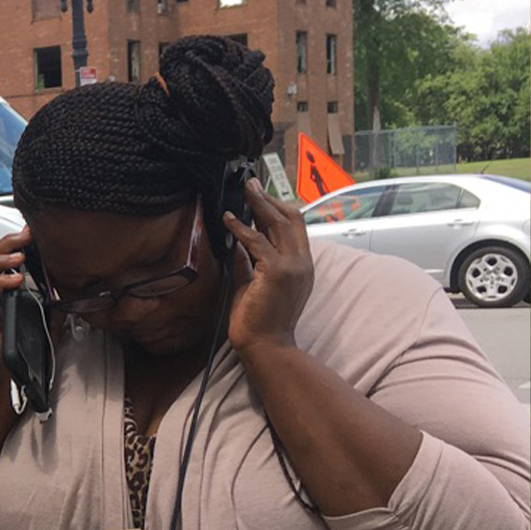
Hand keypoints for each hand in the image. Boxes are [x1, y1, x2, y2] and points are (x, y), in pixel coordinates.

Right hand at [0, 228, 35, 420]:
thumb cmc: (26, 358)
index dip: (11, 245)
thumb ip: (52, 306)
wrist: (14, 386)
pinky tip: (17, 280)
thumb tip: (67, 289)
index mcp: (1, 297)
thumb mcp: (46, 324)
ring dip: (1, 262)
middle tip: (25, 236)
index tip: (29, 233)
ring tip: (21, 257)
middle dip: (5, 246)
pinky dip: (0, 285)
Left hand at [223, 180, 313, 355]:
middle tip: (251, 184)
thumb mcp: (254, 282)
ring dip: (258, 204)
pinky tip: (228, 219)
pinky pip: (257, 241)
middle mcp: (302, 262)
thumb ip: (249, 262)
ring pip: (278, 224)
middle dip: (269, 198)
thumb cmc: (258, 319)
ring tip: (243, 191)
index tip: (259, 196)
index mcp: (301, 265)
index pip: (295, 226)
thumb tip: (238, 242)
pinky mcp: (277, 272)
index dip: (277, 207)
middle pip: (291, 218)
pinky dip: (241, 228)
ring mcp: (293, 266)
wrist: (265, 345)